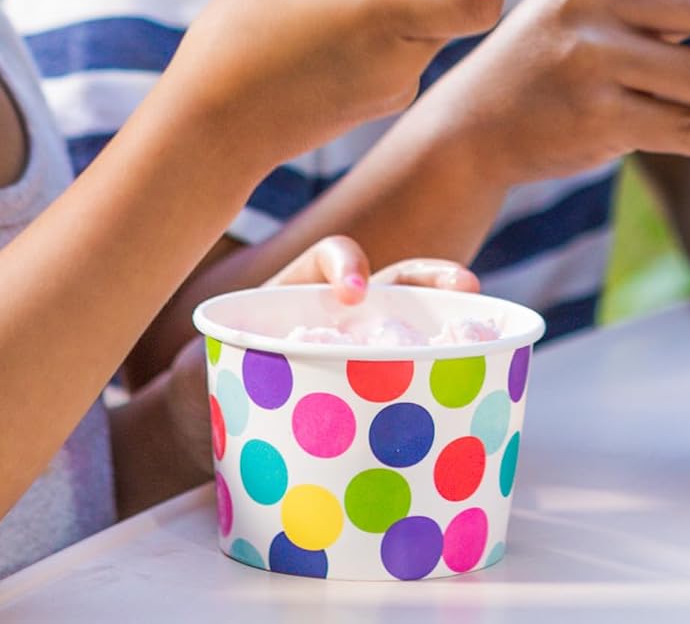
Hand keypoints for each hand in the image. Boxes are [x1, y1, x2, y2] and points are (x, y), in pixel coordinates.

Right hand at [161, 0, 501, 179]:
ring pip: (421, 26)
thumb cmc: (242, 36)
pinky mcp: (374, 106)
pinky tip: (315, 30)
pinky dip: (375, 31)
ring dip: (393, 0)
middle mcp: (404, 57)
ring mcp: (392, 88)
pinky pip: (396, 54)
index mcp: (390, 13)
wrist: (211, 128)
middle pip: (448, 3)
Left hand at [162, 234, 476, 470]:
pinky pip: (419, 376)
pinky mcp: (379, 390)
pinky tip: (479, 387)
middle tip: (464, 283)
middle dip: (430, 276)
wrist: (211, 431)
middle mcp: (339, 316)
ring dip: (455, 319)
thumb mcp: (201, 368)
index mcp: (297, 295)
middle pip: (393, 282)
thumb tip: (199, 379)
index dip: (345, 264)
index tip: (353, 294)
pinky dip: (450, 377)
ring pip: (417, 324)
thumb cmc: (206, 388)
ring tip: (489, 325)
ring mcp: (365, 351)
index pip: (328, 258)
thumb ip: (204, 368)